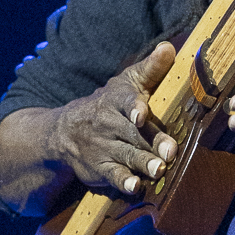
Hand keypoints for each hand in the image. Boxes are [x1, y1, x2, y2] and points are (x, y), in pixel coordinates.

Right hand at [53, 42, 178, 198]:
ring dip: (143, 163)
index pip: (126, 101)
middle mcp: (108, 123)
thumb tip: (169, 48)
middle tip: (170, 152)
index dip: (134, 107)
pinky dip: (123, 181)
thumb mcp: (125, 83)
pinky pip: (112, 174)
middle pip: (133, 133)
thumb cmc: (108, 104)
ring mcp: (103, 146)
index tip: (141, 115)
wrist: (64, 132)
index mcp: (117, 99)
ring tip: (158, 170)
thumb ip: (150, 69)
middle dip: (152, 143)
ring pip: (126, 155)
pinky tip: (134, 187)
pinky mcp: (99, 167)